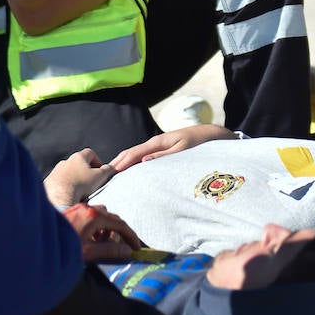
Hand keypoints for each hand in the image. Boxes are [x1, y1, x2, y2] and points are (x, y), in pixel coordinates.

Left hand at [45, 147, 116, 206]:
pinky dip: (64, 186)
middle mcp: (65, 161)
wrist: (60, 197)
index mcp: (78, 157)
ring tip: (79, 189)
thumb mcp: (100, 176)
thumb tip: (110, 168)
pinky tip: (68, 194)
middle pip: (78, 163)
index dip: (97, 160)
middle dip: (85, 170)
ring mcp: (56, 171)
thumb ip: (107, 170)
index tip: (100, 170)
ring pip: (68, 172)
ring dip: (74, 178)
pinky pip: (59, 182)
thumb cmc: (80, 185)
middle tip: (90, 181)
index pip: (90, 153)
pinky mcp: (49, 182)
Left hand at [62, 203, 143, 261]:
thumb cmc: (62, 249)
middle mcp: (88, 209)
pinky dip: (95, 227)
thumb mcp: (89, 252)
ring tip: (100, 245)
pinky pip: (90, 216)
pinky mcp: (72, 212)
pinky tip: (88, 240)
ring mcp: (79, 209)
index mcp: (94, 217)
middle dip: (117, 234)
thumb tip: (128, 252)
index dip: (130, 236)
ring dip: (105, 230)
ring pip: (101, 217)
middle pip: (111, 219)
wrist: (36, 245)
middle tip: (120, 248)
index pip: (119, 224)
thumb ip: (110, 251)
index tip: (136, 247)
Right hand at [110, 124, 234, 170]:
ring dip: (123, 163)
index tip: (107, 174)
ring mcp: (158, 147)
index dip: (120, 164)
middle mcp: (155, 143)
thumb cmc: (199, 144)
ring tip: (110, 176)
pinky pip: (143, 157)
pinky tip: (128, 172)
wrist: (212, 136)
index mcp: (158, 142)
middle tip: (101, 178)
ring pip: (135, 155)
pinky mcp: (162, 150)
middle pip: (130, 153)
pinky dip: (132, 163)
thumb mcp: (183, 150)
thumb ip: (164, 156)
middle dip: (116, 163)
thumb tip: (143, 161)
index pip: (133, 153)